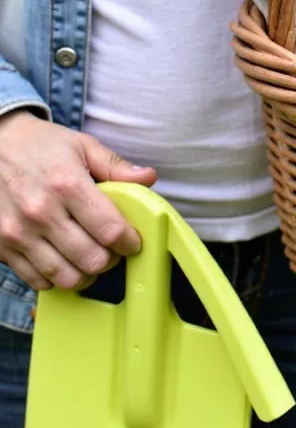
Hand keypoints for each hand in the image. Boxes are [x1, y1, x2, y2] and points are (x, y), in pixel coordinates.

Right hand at [0, 111, 156, 290]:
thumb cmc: (40, 145)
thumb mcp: (82, 145)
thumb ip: (116, 165)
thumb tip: (149, 178)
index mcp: (67, 184)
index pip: (110, 230)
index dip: (129, 242)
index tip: (132, 241)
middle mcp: (41, 212)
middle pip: (92, 260)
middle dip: (110, 259)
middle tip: (112, 249)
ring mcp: (19, 233)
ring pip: (66, 278)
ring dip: (85, 273)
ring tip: (90, 257)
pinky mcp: (2, 247)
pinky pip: (37, 281)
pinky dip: (56, 277)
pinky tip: (63, 259)